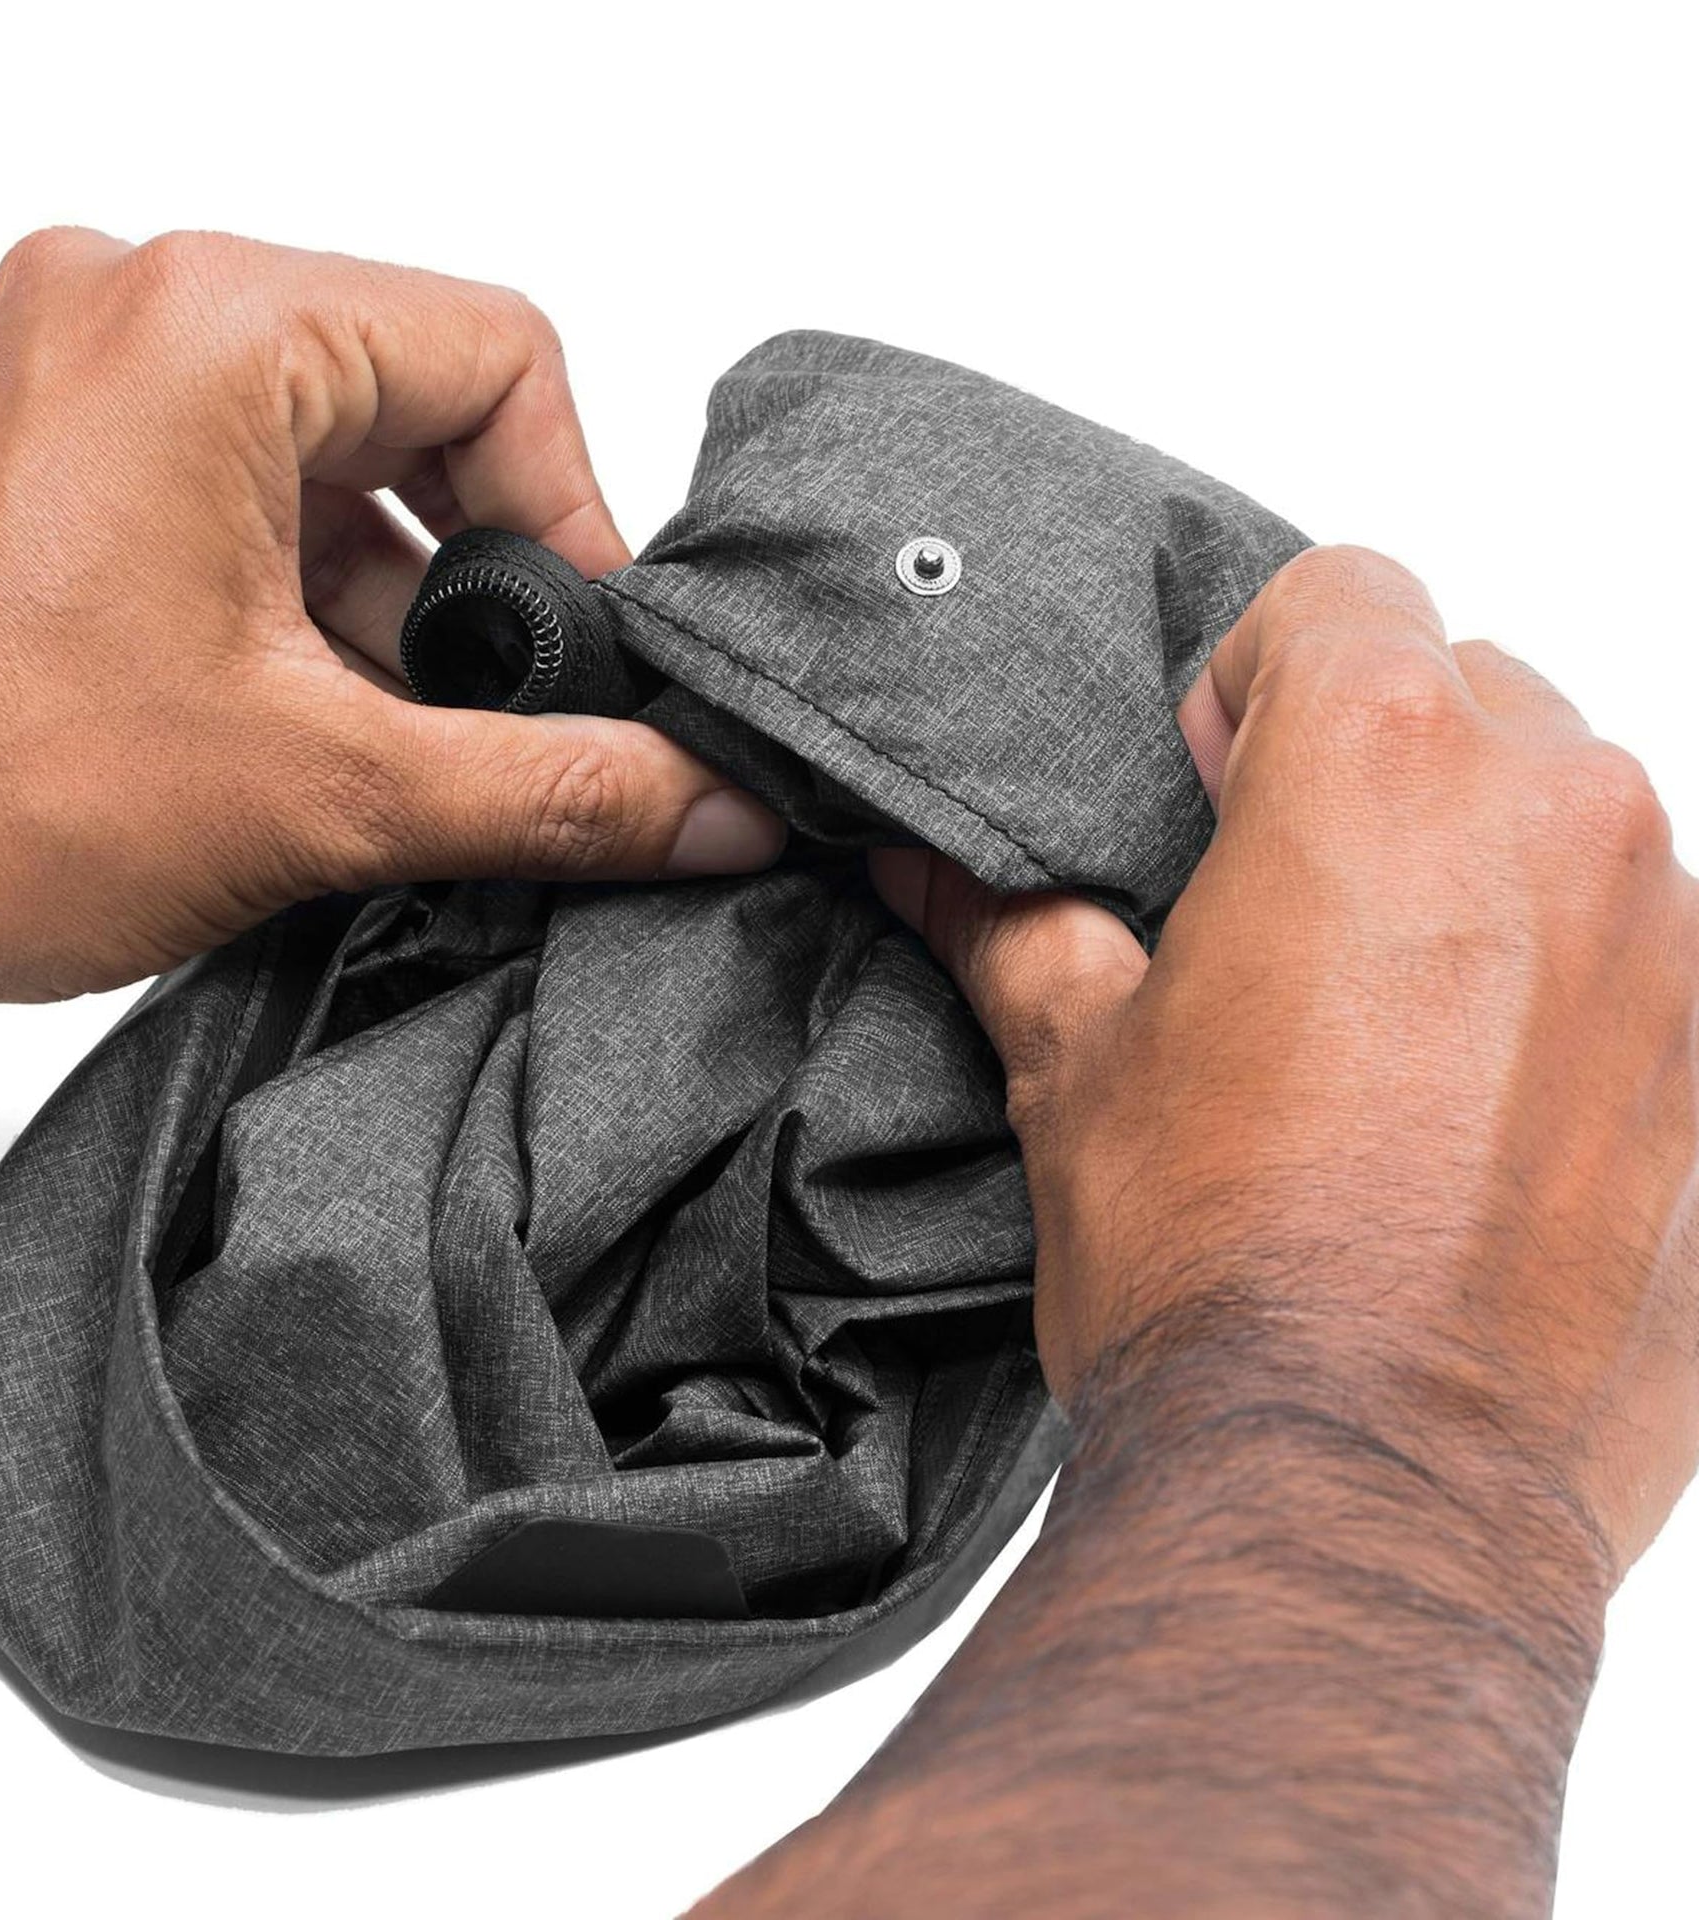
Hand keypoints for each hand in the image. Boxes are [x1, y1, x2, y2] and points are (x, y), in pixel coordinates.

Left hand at [0, 229, 782, 1029]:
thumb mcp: (323, 795)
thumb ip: (552, 791)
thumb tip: (709, 802)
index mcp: (208, 328)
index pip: (501, 357)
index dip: (576, 516)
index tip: (584, 653)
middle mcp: (128, 308)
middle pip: (417, 398)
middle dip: (477, 570)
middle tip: (496, 705)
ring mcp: (69, 372)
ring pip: (325, 451)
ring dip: (387, 597)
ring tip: (384, 737)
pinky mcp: (40, 452)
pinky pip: (231, 483)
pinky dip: (298, 592)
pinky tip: (304, 719)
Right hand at [701, 548, 1693, 1916]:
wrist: (1358, 1491)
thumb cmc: (1219, 1273)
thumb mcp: (1072, 1068)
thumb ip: (1007, 926)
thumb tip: (923, 865)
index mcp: (1383, 773)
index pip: (1339, 593)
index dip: (1248, 677)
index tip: (1208, 787)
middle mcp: (1560, 822)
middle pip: (1466, 691)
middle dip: (1370, 765)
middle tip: (1278, 914)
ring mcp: (1670, 944)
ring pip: (1567, 812)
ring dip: (1475, 869)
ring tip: (1377, 1021)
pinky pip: (1642, 950)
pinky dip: (1565, 980)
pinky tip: (1474, 1102)